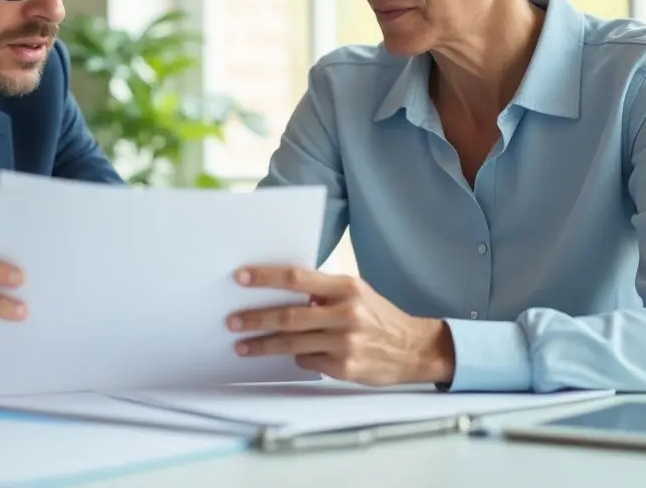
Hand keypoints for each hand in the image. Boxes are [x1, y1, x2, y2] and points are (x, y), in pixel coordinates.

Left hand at [228, 266, 454, 385]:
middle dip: (256, 318)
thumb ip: (323, 291)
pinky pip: (307, 361)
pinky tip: (294, 355)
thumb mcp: (356, 293)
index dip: (267, 278)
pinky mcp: (345, 368)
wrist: (413, 349)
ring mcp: (345, 343)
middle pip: (289, 315)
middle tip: (232, 321)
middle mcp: (346, 314)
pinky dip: (298, 357)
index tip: (241, 278)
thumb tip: (279, 290)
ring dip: (263, 345)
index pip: (298, 278)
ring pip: (293, 343)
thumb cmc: (378, 316)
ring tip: (242, 345)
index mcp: (347, 288)